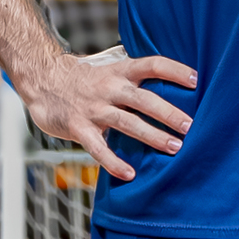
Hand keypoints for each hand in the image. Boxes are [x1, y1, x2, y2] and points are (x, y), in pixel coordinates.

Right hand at [23, 41, 195, 184]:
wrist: (42, 79)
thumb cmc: (82, 76)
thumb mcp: (109, 67)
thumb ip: (134, 72)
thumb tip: (168, 76)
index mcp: (120, 71)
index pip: (152, 64)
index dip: (175, 70)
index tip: (197, 81)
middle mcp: (110, 88)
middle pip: (144, 98)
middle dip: (169, 113)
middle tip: (191, 126)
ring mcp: (94, 108)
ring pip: (127, 122)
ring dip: (152, 136)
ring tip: (174, 148)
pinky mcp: (78, 127)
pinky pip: (98, 147)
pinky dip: (113, 161)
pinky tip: (130, 174)